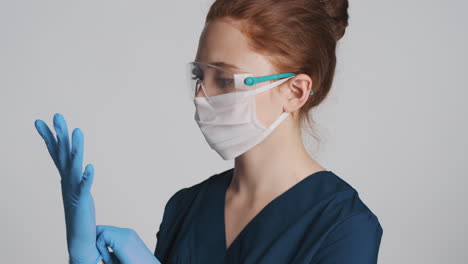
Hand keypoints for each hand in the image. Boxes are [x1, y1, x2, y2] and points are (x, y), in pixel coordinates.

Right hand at [34, 113, 101, 263]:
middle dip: (59, 133)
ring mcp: (74, 188)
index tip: (38, 120)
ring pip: (74, 165)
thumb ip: (71, 173)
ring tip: (78, 131)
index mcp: (65, 175)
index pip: (54, 152)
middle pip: (62, 152)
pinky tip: (91, 167)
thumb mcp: (73, 186)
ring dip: (76, 148)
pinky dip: (87, 177)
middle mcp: (67, 179)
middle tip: (57, 115)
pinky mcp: (82, 199)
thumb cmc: (78, 210)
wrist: (78, 236)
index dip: (48, 136)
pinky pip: (84, 186)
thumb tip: (70, 161)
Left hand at [96, 225, 161, 263]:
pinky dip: (101, 250)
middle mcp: (127, 232)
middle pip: (101, 228)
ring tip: (103, 259)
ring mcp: (126, 234)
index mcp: (127, 236)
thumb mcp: (120, 258)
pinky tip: (109, 261)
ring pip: (100, 230)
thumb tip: (96, 253)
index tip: (98, 254)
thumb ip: (112, 252)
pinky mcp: (123, 240)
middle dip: (94, 240)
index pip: (105, 231)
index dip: (97, 241)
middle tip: (96, 255)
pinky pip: (102, 237)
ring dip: (97, 245)